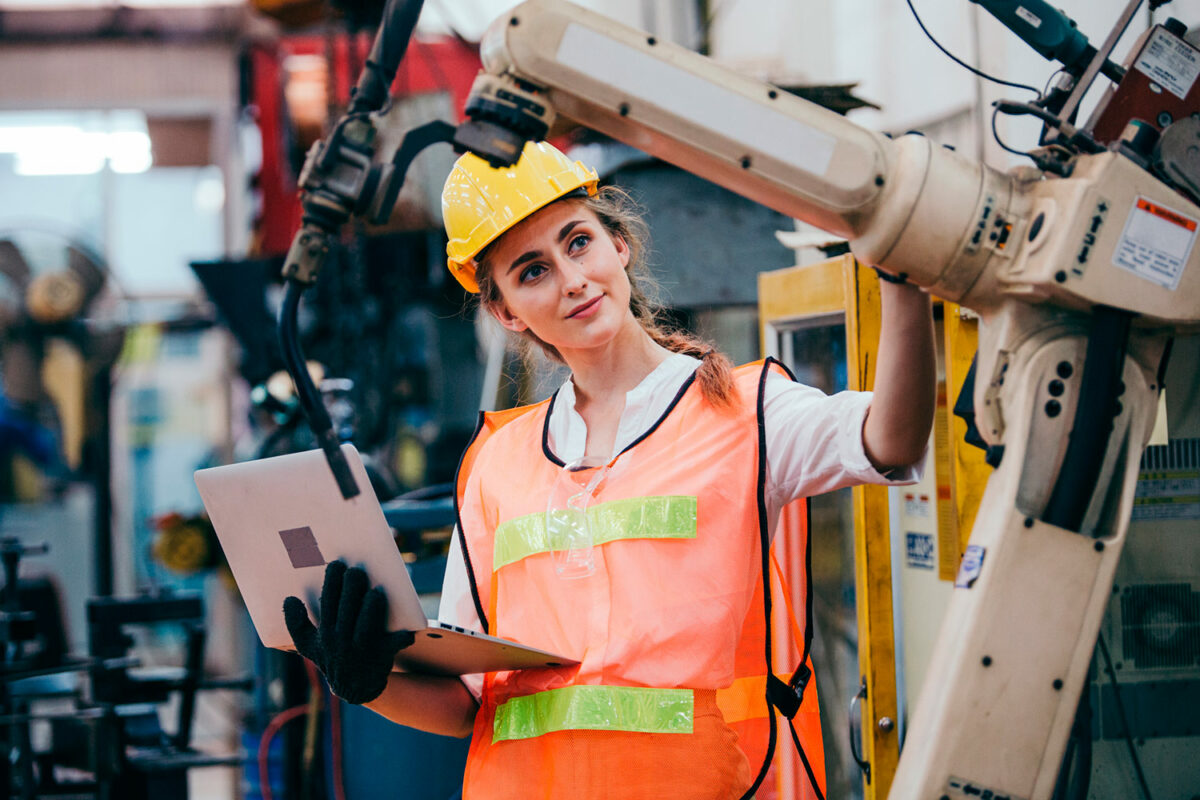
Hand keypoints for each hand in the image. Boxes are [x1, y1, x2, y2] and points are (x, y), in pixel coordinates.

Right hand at [283, 560, 413, 703]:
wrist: (354, 688)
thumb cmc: (332, 658)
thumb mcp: (308, 645)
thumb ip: (296, 624)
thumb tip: (289, 599)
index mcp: (326, 634)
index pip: (327, 602)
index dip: (332, 582)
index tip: (337, 564)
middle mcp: (342, 641)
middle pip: (346, 609)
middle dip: (352, 587)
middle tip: (357, 571)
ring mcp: (362, 650)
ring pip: (366, 625)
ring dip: (372, 607)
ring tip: (377, 591)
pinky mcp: (382, 656)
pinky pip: (392, 645)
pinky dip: (401, 638)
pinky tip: (408, 630)